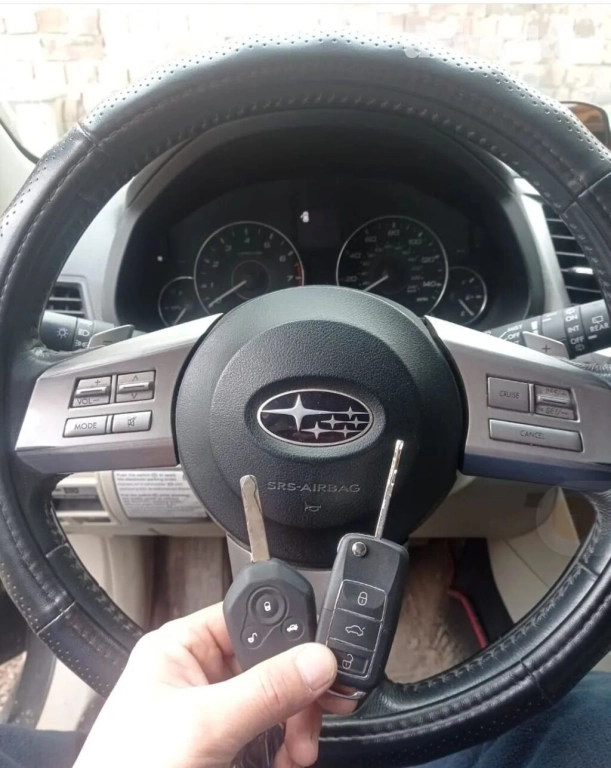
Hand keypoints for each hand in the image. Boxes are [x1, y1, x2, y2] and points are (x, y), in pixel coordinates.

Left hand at [74, 603, 354, 767]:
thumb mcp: (205, 725)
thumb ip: (265, 690)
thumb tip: (318, 659)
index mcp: (181, 646)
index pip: (248, 618)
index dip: (287, 635)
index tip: (320, 661)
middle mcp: (196, 671)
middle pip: (269, 660)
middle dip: (297, 691)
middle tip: (318, 712)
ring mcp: (209, 708)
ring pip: (274, 697)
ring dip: (296, 722)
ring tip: (298, 751)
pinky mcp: (220, 741)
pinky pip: (267, 729)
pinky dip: (284, 745)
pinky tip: (285, 760)